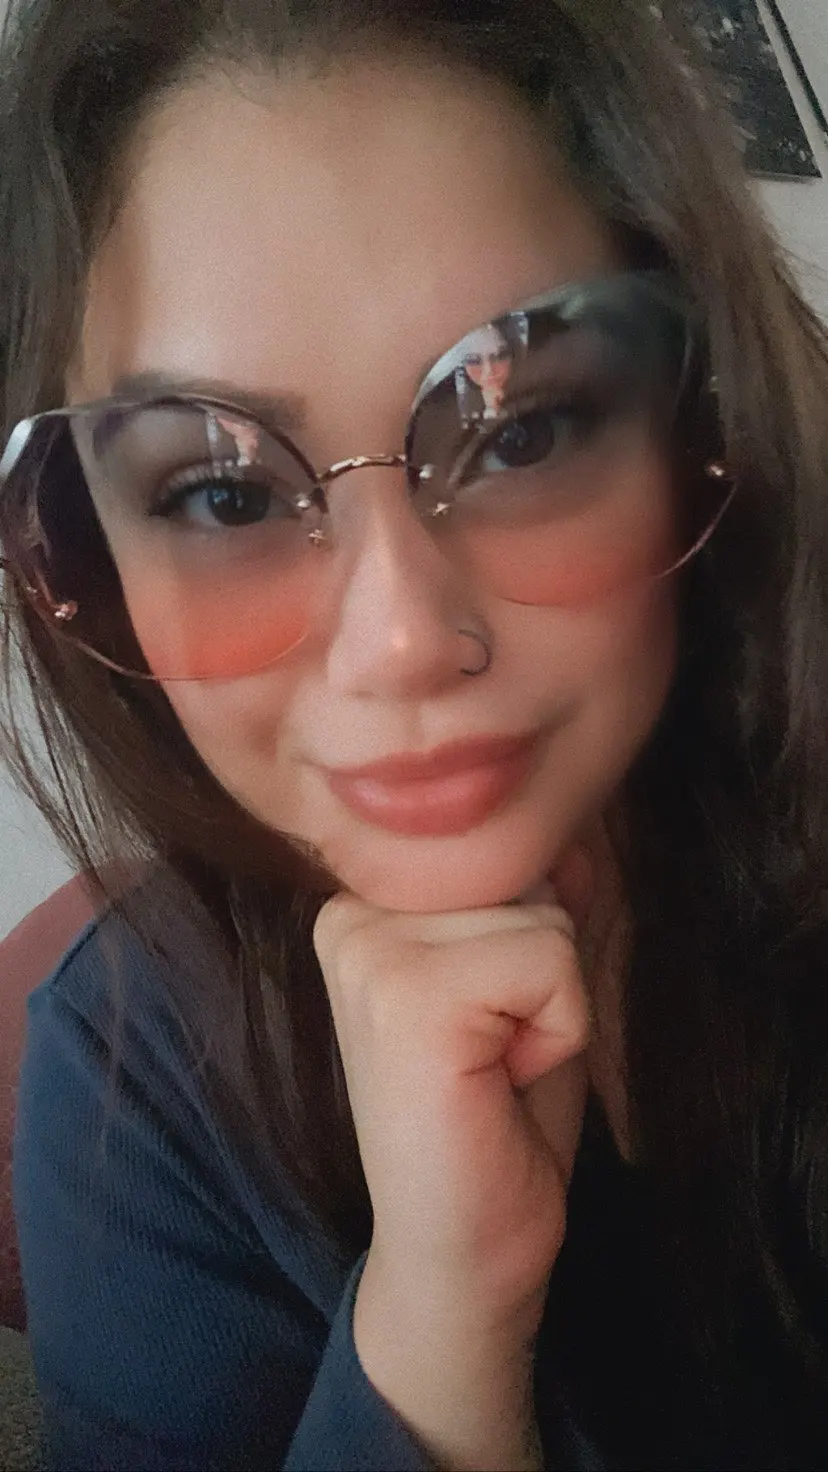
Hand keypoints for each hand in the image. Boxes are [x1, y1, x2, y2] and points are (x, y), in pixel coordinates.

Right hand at [314, 869, 591, 1467]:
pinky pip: (550, 960)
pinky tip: (497, 1082)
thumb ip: (537, 900)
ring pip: (544, 917)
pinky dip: (557, 1029)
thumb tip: (573, 836)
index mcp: (364, 903)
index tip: (485, 1024)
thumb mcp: (525, 983)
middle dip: (544, 970)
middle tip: (491, 1054)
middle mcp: (350, 912)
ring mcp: (368, 950)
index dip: (531, 941)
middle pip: (524, 875)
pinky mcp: (404, 994)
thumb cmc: (497, 1120)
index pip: (501, 850)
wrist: (464, 1251)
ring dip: (552, 1004)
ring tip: (492, 1068)